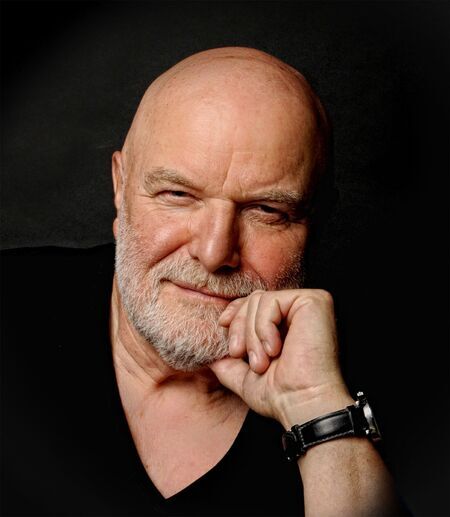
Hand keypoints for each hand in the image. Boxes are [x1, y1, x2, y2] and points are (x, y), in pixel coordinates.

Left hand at [210, 289, 352, 427]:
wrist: (303, 405)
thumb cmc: (281, 395)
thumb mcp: (246, 377)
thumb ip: (229, 363)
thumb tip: (210, 356)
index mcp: (290, 322)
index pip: (255, 302)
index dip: (235, 312)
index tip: (222, 326)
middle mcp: (302, 309)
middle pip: (254, 299)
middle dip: (240, 328)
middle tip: (240, 355)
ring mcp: (309, 302)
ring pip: (259, 300)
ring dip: (251, 335)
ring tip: (261, 362)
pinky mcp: (314, 301)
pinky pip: (270, 302)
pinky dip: (263, 328)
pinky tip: (274, 350)